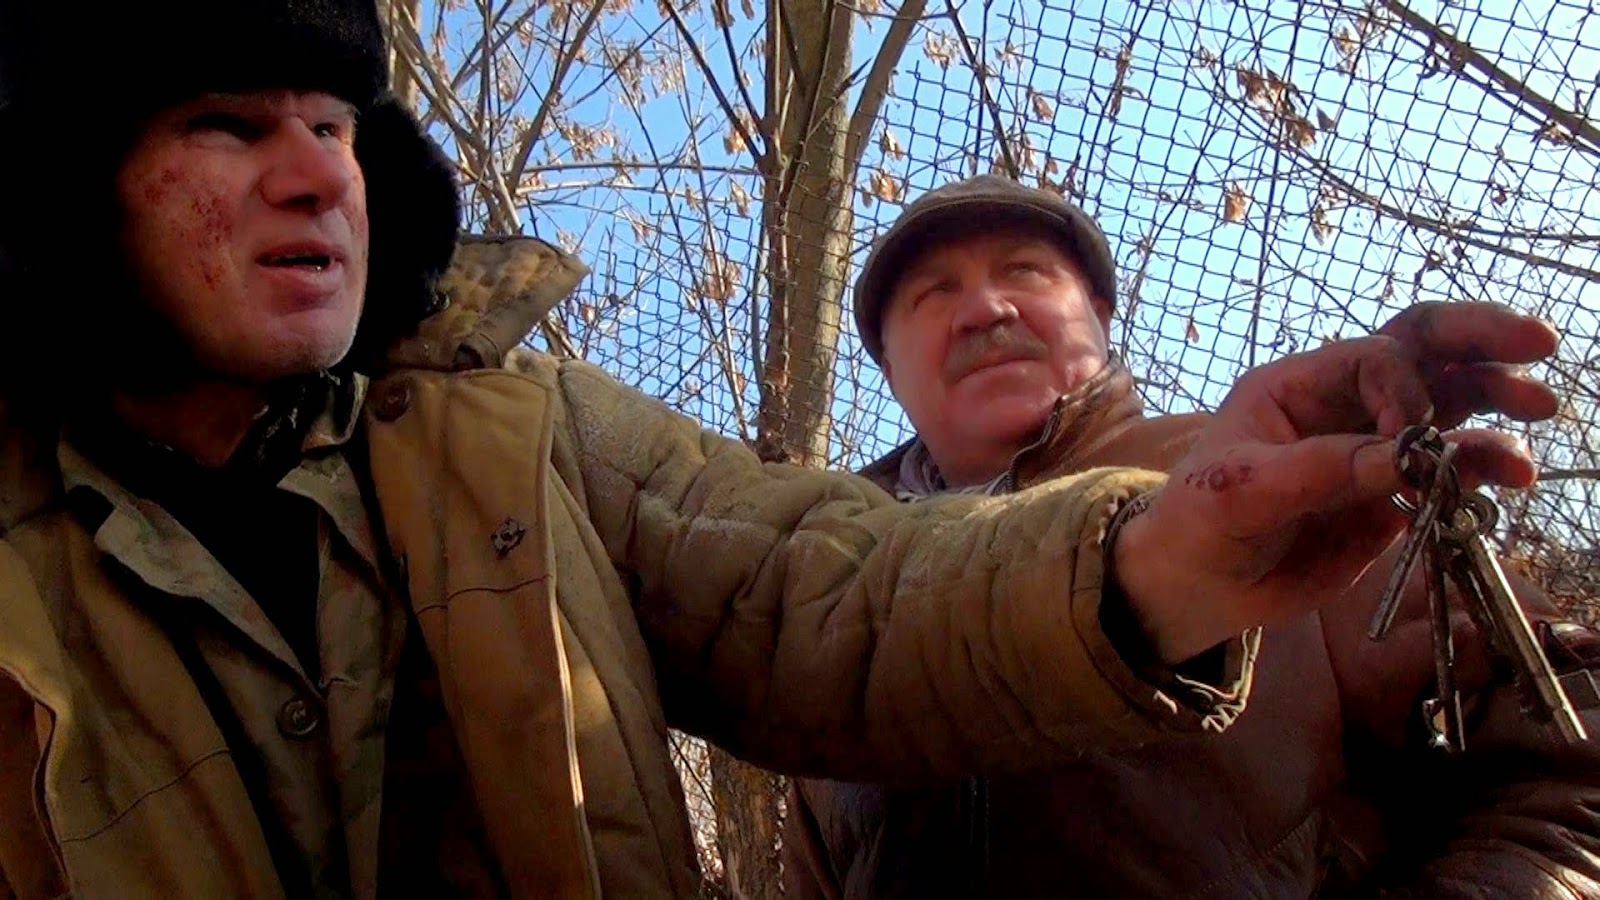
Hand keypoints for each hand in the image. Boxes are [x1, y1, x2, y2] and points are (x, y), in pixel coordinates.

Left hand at [1112, 301, 1558, 663]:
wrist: (1197, 586)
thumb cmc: (1199, 524)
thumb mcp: (1240, 493)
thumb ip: (1320, 472)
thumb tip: (1407, 456)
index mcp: (1296, 386)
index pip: (1374, 359)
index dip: (1405, 391)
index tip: (1411, 440)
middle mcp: (1341, 408)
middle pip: (1421, 353)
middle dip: (1481, 342)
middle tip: (1539, 345)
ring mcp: (1370, 450)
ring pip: (1448, 408)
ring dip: (1496, 407)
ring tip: (1541, 416)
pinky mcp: (1389, 498)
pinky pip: (1448, 473)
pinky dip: (1483, 469)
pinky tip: (1512, 478)